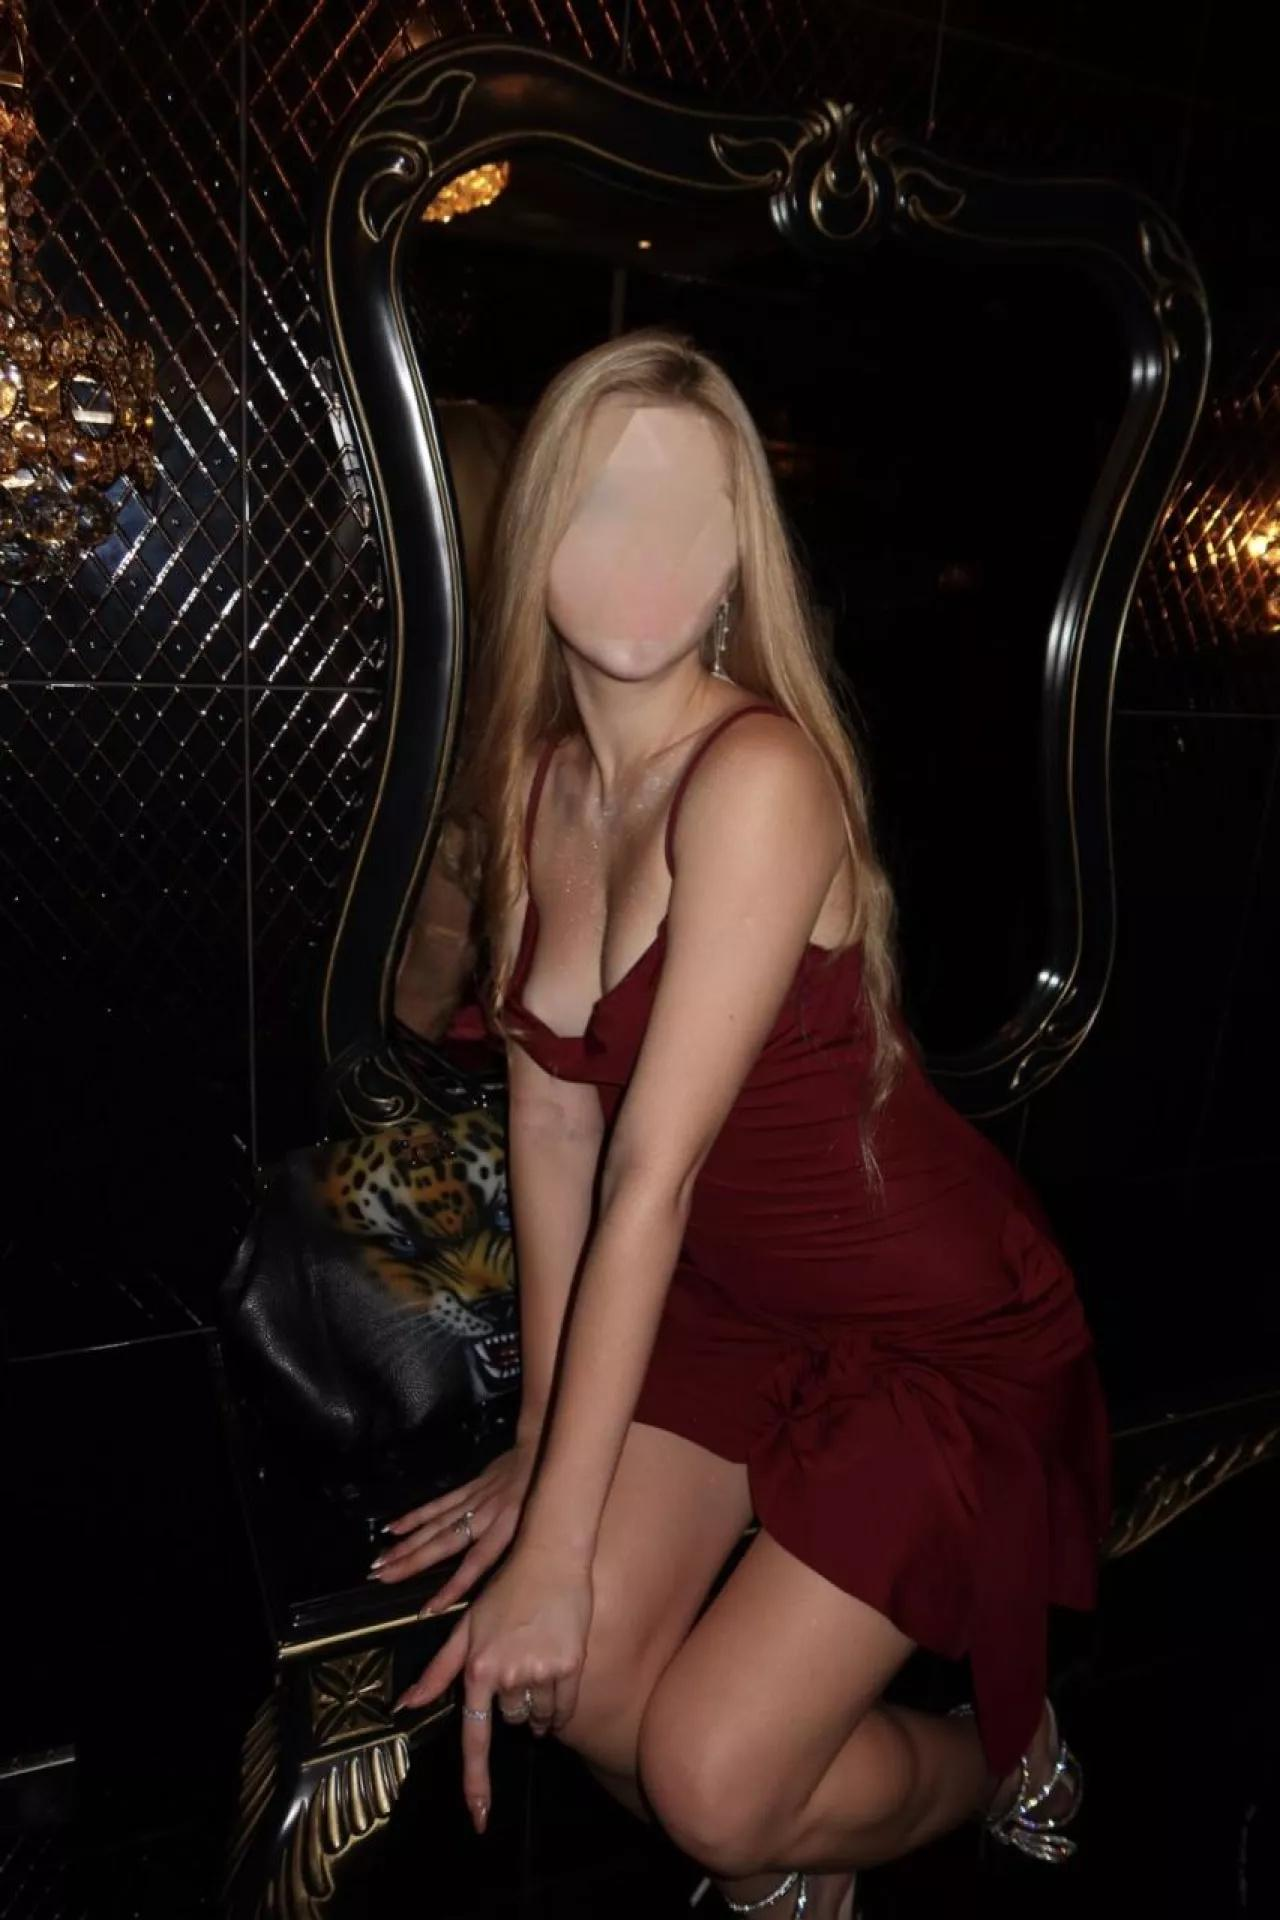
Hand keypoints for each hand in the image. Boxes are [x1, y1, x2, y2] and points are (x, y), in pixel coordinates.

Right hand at [369, 1440, 537, 1612]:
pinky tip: (392, 1528)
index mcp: (505, 1530)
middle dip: (412, 1563)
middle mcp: (484, 1517)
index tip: (426, 1610)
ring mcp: (473, 1501)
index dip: (451, 1587)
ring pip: (435, 1526)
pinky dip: (415, 1517)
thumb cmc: (545, 1498)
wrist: (543, 1451)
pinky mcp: (467, 1488)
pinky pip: (438, 1505)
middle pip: (444, 1544)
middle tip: (382, 1578)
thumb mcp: (541, 1528)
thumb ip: (523, 1555)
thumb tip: (510, 1589)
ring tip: (381, 1561)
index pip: (475, 1564)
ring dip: (406, 1544)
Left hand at [393, 1542, 592, 1833]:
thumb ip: (438, 1670)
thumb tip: (405, 1704)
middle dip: (513, 1703)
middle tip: (517, 1663)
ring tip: (537, 1660)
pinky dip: (560, 1706)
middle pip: (511, 1720)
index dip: (476, 1781)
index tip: (478, 1819)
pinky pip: (564, 1708)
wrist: (551, 1557)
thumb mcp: (466, 1627)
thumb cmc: (506, 1591)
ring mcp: (540, 1670)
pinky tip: (557, 1677)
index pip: (474, 1736)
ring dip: (538, 1703)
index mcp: (476, 1668)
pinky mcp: (570, 1665)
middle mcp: (507, 1674)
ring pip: (539, 1716)